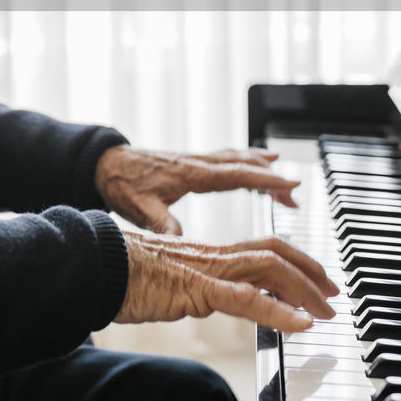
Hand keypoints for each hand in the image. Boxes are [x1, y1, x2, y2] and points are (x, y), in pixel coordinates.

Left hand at [94, 144, 300, 234]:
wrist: (105, 164)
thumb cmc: (123, 184)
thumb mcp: (141, 209)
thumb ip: (163, 225)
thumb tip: (182, 241)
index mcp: (192, 174)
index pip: (237, 175)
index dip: (265, 179)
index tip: (290, 184)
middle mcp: (198, 162)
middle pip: (244, 165)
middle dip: (271, 176)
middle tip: (295, 191)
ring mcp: (196, 160)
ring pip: (237, 159)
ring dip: (262, 167)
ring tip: (284, 180)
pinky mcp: (191, 162)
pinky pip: (226, 159)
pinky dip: (246, 163)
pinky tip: (254, 166)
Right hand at [115, 232, 338, 334]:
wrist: (96, 265)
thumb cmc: (123, 276)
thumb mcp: (166, 285)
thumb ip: (187, 289)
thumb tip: (197, 297)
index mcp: (208, 256)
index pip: (261, 250)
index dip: (293, 261)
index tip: (315, 281)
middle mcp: (214, 257)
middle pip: (274, 253)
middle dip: (310, 272)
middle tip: (333, 295)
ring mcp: (207, 270)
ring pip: (268, 268)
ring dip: (304, 289)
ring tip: (325, 311)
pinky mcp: (195, 289)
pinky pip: (244, 298)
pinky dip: (277, 310)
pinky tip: (298, 324)